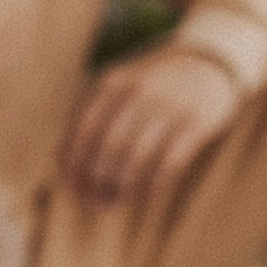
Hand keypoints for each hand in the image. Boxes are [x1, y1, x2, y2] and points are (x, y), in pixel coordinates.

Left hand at [61, 43, 239, 205]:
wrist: (207, 62)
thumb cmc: (150, 85)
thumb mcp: (117, 87)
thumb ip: (89, 117)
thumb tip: (59, 160)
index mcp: (112, 83)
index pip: (83, 130)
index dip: (74, 164)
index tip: (71, 190)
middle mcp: (138, 92)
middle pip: (108, 146)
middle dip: (96, 181)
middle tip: (93, 203)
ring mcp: (169, 106)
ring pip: (136, 156)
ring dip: (121, 188)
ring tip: (114, 203)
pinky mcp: (197, 122)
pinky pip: (168, 162)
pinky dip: (151, 185)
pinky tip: (143, 197)